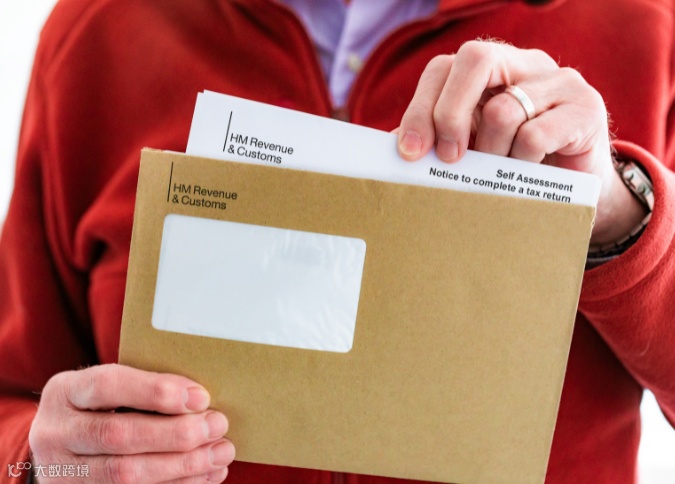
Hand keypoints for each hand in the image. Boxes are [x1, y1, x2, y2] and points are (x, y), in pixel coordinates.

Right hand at [29, 364, 233, 482]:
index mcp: (64, 393)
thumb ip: (144, 388)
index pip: (107, 385)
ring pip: (126, 475)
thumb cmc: (100, 409)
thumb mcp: (108, 389)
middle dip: (177, 433)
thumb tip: (199, 400)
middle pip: (119, 435)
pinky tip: (205, 476)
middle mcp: (55, 435)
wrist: (62, 450)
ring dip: (183, 466)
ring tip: (221, 453)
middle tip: (217, 425)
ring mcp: (63, 474)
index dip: (155, 391)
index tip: (200, 397)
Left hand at [397, 40, 646, 245]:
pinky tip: (529, 171)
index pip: (444, 67)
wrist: (578, 189)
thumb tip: (397, 144)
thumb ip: (440, 139)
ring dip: (491, 154)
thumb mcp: (473, 148)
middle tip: (449, 158)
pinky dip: (521, 163)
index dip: (421, 107)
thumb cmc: (517, 165)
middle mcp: (527, 63)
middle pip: (474, 60)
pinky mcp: (587, 108)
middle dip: (449, 114)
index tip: (410, 152)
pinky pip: (534, 136)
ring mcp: (560, 81)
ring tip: (500, 173)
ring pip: (502, 109)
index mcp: (493, 68)